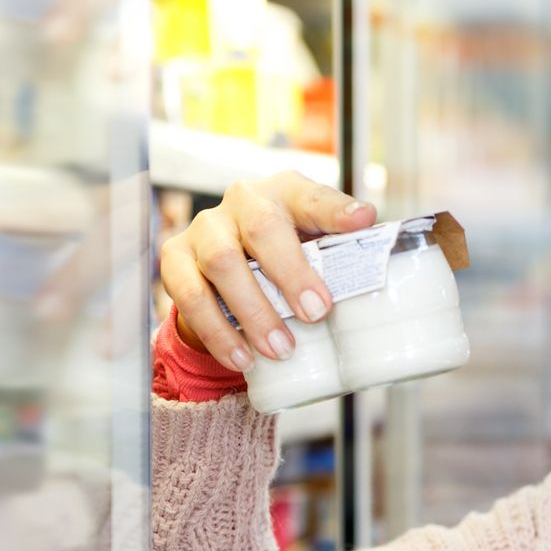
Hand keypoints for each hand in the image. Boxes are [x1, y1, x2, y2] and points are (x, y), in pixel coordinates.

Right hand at [158, 173, 376, 371]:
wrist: (226, 268)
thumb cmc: (284, 254)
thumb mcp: (314, 245)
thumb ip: (342, 250)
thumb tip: (376, 252)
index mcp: (285, 192)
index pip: (312, 195)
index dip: (336, 210)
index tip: (362, 221)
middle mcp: (241, 200)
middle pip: (261, 228)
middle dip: (291, 274)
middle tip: (316, 314)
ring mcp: (204, 227)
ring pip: (222, 263)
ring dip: (253, 312)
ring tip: (280, 351)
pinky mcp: (175, 258)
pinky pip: (190, 296)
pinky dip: (217, 332)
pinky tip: (241, 358)